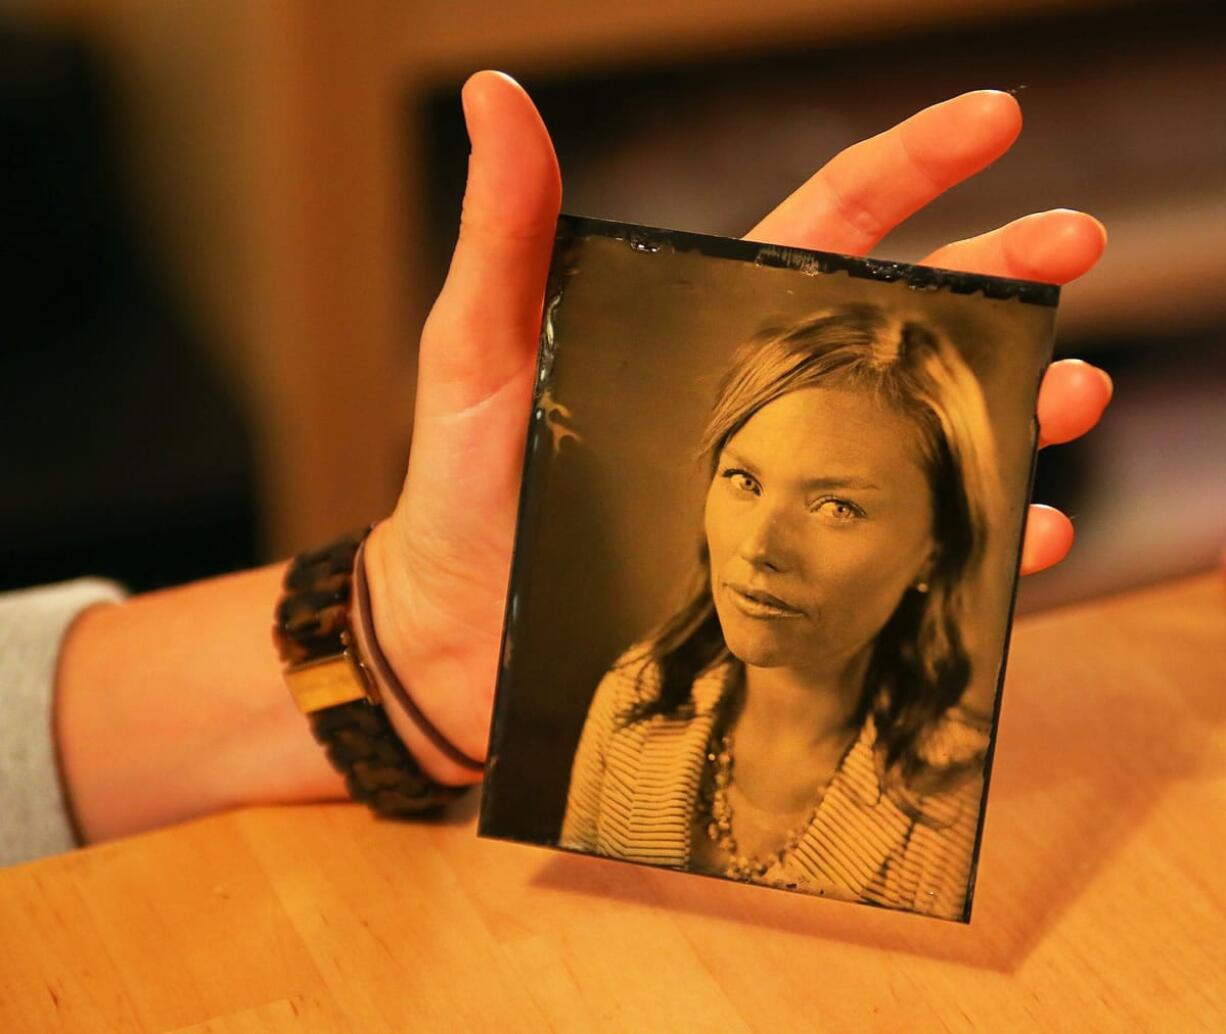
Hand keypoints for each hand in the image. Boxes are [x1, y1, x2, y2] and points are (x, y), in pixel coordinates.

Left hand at [364, 72, 1111, 783]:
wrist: (462, 631)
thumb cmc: (465, 488)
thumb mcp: (478, 348)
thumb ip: (507, 231)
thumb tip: (497, 94)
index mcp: (709, 323)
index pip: (828, 225)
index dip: (912, 166)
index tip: (995, 121)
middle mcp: (770, 395)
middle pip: (908, 315)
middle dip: (1001, 271)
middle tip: (1078, 242)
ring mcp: (795, 483)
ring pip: (929, 426)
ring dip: (1015, 400)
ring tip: (1078, 390)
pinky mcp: (800, 570)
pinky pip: (913, 549)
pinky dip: (981, 538)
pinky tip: (1035, 527)